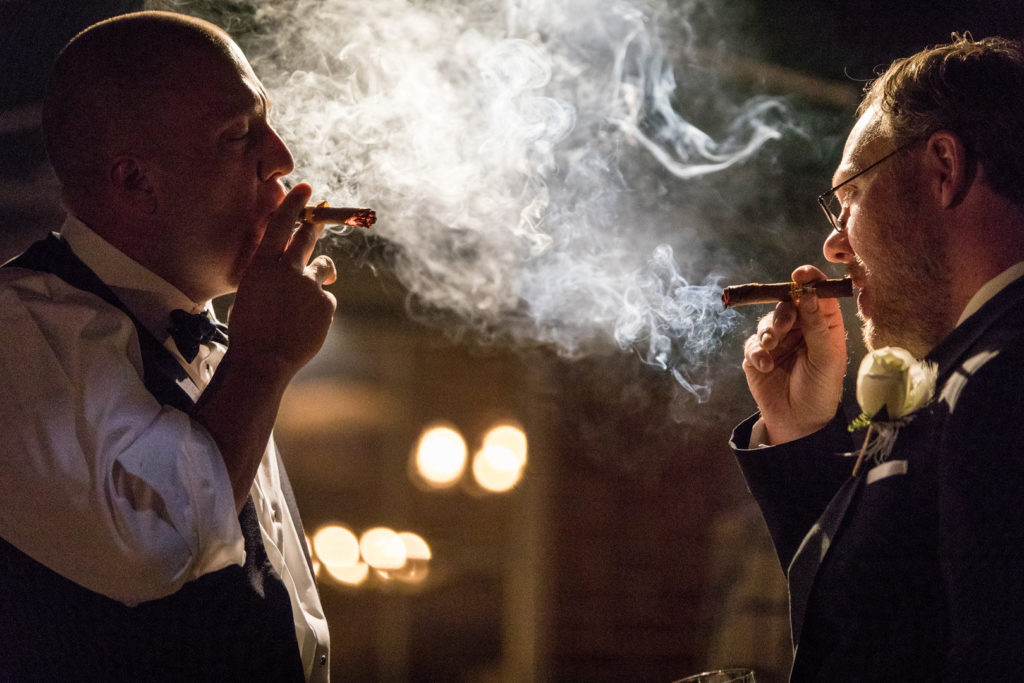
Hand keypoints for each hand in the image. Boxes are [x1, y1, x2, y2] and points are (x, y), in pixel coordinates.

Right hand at [227, 183, 336, 376]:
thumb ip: (272, 276)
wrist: (263, 361)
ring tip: (311, 290)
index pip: (280, 225)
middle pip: (307, 237)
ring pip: (324, 268)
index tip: (306, 188)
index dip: (294, 205)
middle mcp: (288, 269)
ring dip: (321, 273)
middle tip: (323, 211)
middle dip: (316, 223)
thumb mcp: (251, 293)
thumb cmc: (248, 330)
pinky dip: (318, 309)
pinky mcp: (326, 304)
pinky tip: (304, 325)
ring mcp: (309, 286)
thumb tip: (296, 270)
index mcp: (262, 265)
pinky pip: (325, 299)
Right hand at [742, 265, 846, 443]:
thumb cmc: (821, 389)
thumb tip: (808, 292)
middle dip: (783, 312)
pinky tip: (765, 364)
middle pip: (787, 303)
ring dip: (768, 331)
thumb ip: (816, 324)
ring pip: (767, 321)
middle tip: (783, 326)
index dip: (809, 281)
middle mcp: (800, 328)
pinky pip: (751, 343)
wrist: (799, 422)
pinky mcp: (757, 356)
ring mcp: (777, 341)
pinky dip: (757, 352)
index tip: (800, 274)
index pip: (816, 295)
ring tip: (772, 347)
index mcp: (823, 325)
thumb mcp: (826, 356)